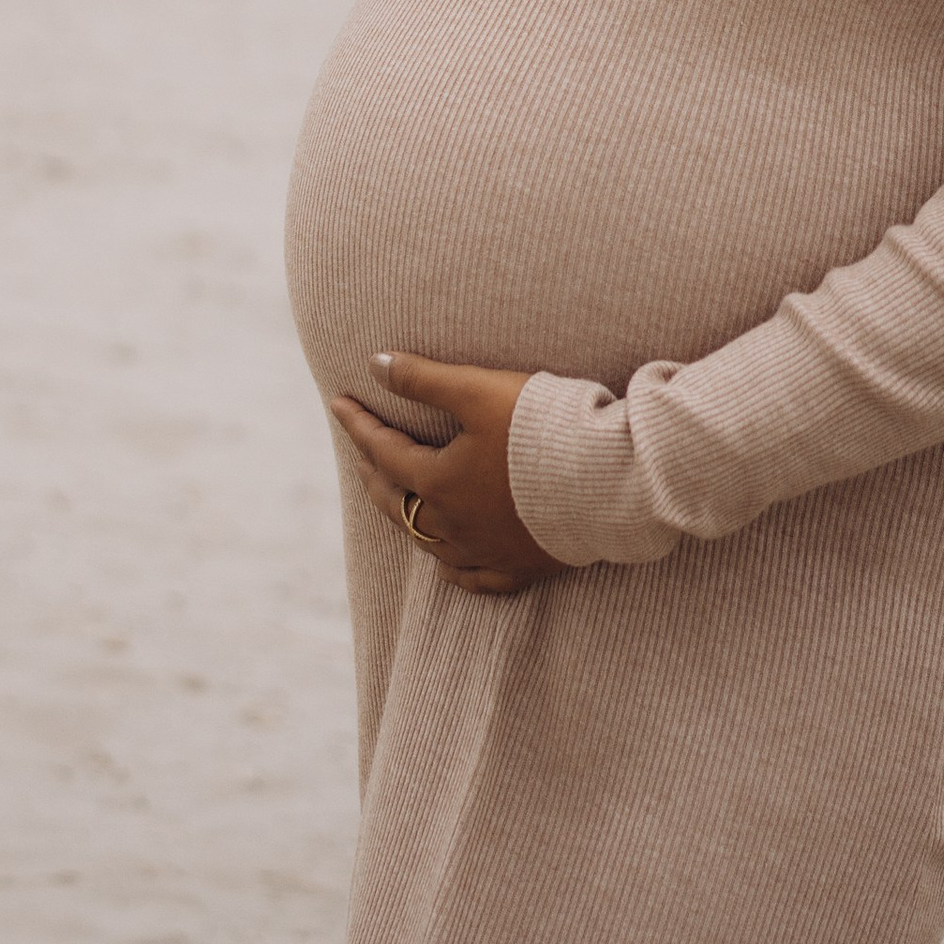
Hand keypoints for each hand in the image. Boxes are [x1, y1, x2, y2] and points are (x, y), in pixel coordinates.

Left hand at [330, 353, 575, 594]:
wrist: (605, 481)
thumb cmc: (540, 430)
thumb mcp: (478, 391)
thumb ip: (423, 379)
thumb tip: (374, 363)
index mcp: (438, 481)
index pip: (383, 450)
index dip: (357, 424)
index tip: (338, 402)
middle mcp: (452, 525)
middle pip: (396, 501)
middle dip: (372, 472)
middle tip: (360, 451)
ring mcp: (485, 553)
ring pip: (427, 542)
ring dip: (405, 516)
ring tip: (396, 497)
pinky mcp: (519, 569)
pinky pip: (473, 579)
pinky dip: (452, 570)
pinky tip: (446, 566)